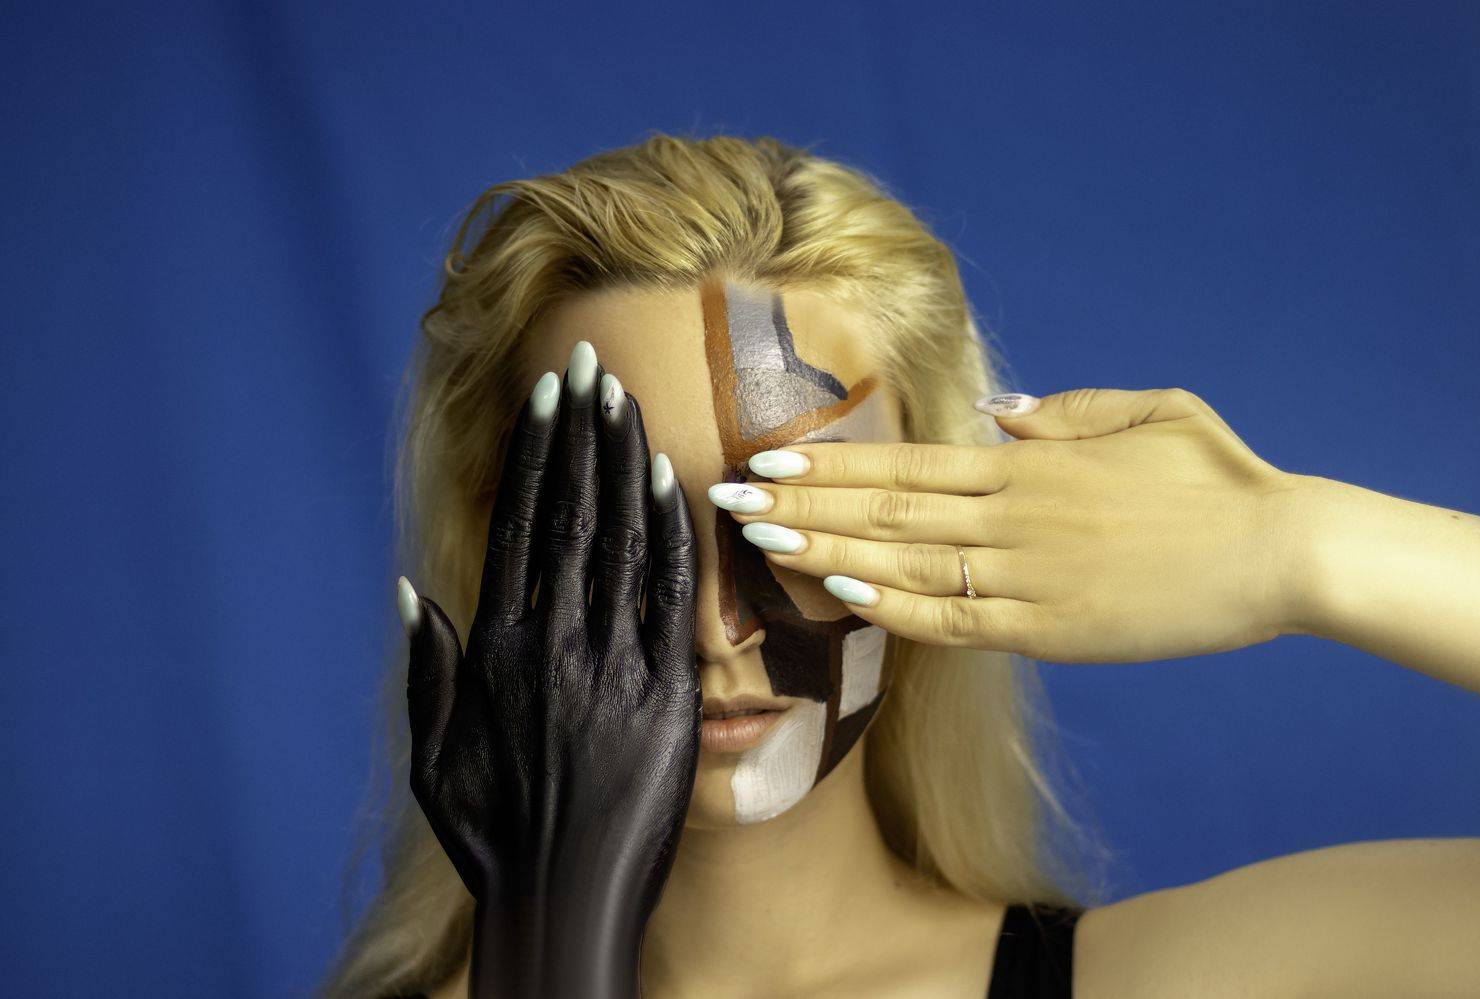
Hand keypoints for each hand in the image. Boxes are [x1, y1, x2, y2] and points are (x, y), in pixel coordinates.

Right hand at [398, 350, 699, 997]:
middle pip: (570, 514)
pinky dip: (671, 533)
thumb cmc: (493, 835)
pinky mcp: (667, 694)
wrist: (566, 902)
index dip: (536, 453)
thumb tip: (412, 589)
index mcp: (493, 651)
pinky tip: (673, 478)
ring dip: (625, 461)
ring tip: (629, 396)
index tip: (548, 393)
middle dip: (582, 431)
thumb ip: (427, 671)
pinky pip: (672, 597)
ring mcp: (612, 666)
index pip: (518, 525)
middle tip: (592, 361)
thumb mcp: (432, 759)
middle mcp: (550, 644)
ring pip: (621, 540)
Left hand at [715, 387, 1310, 663]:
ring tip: (758, 544)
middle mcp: (1013, 516)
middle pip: (886, 508)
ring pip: (905, 565)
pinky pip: (957, 623)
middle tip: (727, 497)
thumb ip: (1064, 411)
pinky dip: (897, 613)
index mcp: (1029, 462)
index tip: (769, 460)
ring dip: (827, 554)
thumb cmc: (1218, 476)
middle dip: (801, 504)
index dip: (830, 462)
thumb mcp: (1147, 411)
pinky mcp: (1052, 631)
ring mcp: (1028, 577)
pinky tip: (845, 599)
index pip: (905, 460)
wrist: (1282, 551)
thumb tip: (996, 412)